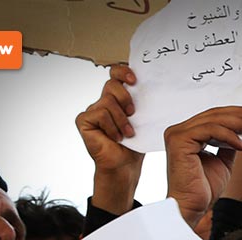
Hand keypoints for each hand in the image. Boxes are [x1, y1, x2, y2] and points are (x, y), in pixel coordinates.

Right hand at [76, 65, 144, 213]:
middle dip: (125, 97)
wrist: (125, 165)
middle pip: (112, 84)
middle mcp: (104, 101)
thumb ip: (143, 103)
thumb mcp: (143, 120)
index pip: (116, 73)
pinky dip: (111, 127)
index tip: (135, 80)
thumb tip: (158, 89)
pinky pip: (99, 114)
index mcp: (118, 98)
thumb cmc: (135, 144)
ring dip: (121, 119)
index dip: (123, 71)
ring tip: (128, 133)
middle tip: (133, 112)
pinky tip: (116, 138)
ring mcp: (92, 110)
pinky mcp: (84, 120)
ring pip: (107, 101)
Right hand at [164, 106, 241, 227]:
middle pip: (216, 114)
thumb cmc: (202, 189)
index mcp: (188, 133)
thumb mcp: (223, 161)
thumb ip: (230, 143)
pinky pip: (210, 130)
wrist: (192, 207)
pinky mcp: (179, 140)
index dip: (238, 114)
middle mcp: (180, 131)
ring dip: (241, 124)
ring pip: (214, 120)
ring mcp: (178, 134)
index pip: (215, 116)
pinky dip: (230, 136)